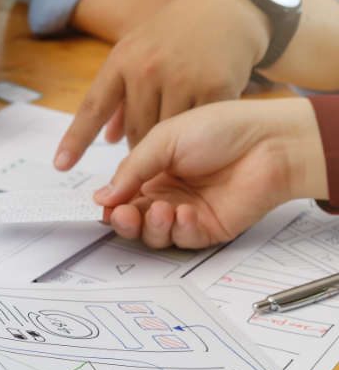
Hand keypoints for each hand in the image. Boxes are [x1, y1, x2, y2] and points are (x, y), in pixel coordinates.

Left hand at [54, 0, 271, 169]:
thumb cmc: (176, 35)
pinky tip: (202, 119)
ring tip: (179, 126)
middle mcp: (147, 68)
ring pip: (165, 135)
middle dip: (141, 144)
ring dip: (169, 141)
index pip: (93, 108)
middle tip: (154, 140)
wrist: (229, 10)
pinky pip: (197, 128)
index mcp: (123, 59)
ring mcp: (182, 77)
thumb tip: (109, 139)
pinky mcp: (214, 87)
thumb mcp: (139, 52)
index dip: (75, 140)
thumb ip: (122, 96)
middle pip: (135, 132)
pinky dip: (198, 130)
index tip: (60, 165)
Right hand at [92, 98, 326, 248]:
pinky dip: (179, 230)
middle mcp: (168, 193)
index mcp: (154, 170)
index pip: (122, 195)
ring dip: (152, 227)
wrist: (268, 142)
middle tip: (126, 215)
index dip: (112, 204)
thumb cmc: (221, 129)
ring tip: (164, 211)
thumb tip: (101, 197)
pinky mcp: (208, 229)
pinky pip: (183, 240)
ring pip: (154, 235)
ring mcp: (187, 212)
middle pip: (134, 220)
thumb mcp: (165, 139)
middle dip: (126, 221)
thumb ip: (132, 169)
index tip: (106, 206)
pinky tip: (185, 213)